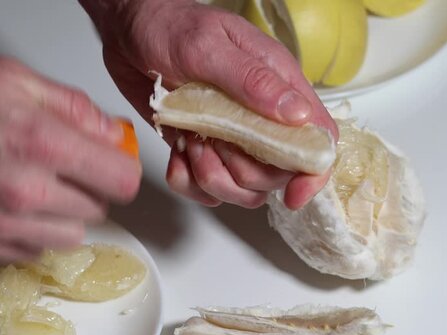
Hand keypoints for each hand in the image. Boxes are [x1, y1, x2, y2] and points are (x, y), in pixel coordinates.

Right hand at [0, 53, 140, 260]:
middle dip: (90, 187)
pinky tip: (17, 205)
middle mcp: (26, 190)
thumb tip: (111, 132)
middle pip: (100, 209)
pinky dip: (36, 232)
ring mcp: (2, 224)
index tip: (114, 165)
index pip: (122, 180)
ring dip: (66, 214)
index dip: (122, 170)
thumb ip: (74, 107)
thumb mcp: (14, 78)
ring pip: (73, 236)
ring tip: (41, 187)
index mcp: (43, 143)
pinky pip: (36, 252)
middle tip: (65, 166)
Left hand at [81, 0, 336, 208]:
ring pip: (242, 187)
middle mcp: (259, 117)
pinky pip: (206, 187)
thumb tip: (298, 115)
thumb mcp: (208, 46)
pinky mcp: (202, 148)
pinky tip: (177, 154)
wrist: (129, 29)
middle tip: (211, 141)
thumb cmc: (171, 25)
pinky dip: (189, 181)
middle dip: (243, 172)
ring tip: (191, 144)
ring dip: (213, 178)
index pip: (317, 138)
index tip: (293, 195)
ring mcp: (231, 137)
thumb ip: (252, 80)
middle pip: (276, 174)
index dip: (311, 172)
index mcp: (278, 87)